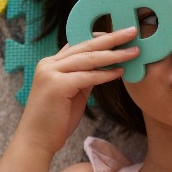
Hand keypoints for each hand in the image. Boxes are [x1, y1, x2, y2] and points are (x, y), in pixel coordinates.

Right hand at [18, 27, 139, 153]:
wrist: (37, 141)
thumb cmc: (57, 120)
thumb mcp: (74, 93)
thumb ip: (86, 77)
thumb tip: (106, 66)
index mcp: (51, 63)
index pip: (79, 44)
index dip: (101, 38)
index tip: (121, 34)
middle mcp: (48, 64)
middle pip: (86, 46)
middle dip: (112, 38)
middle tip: (133, 30)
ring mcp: (50, 73)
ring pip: (88, 59)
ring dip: (114, 54)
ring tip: (134, 51)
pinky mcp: (56, 86)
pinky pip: (87, 77)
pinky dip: (105, 74)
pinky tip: (120, 72)